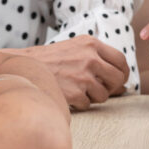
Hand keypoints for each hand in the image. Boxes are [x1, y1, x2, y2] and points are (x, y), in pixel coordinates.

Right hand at [4, 36, 127, 109]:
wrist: (24, 67)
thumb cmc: (51, 59)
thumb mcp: (75, 47)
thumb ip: (98, 57)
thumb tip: (122, 81)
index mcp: (91, 44)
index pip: (120, 60)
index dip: (123, 73)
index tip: (120, 80)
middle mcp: (90, 58)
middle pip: (118, 79)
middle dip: (113, 88)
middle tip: (103, 90)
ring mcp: (83, 76)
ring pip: (104, 95)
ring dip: (94, 96)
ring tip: (78, 90)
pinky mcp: (75, 92)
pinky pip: (88, 104)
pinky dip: (80, 103)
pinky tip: (68, 94)